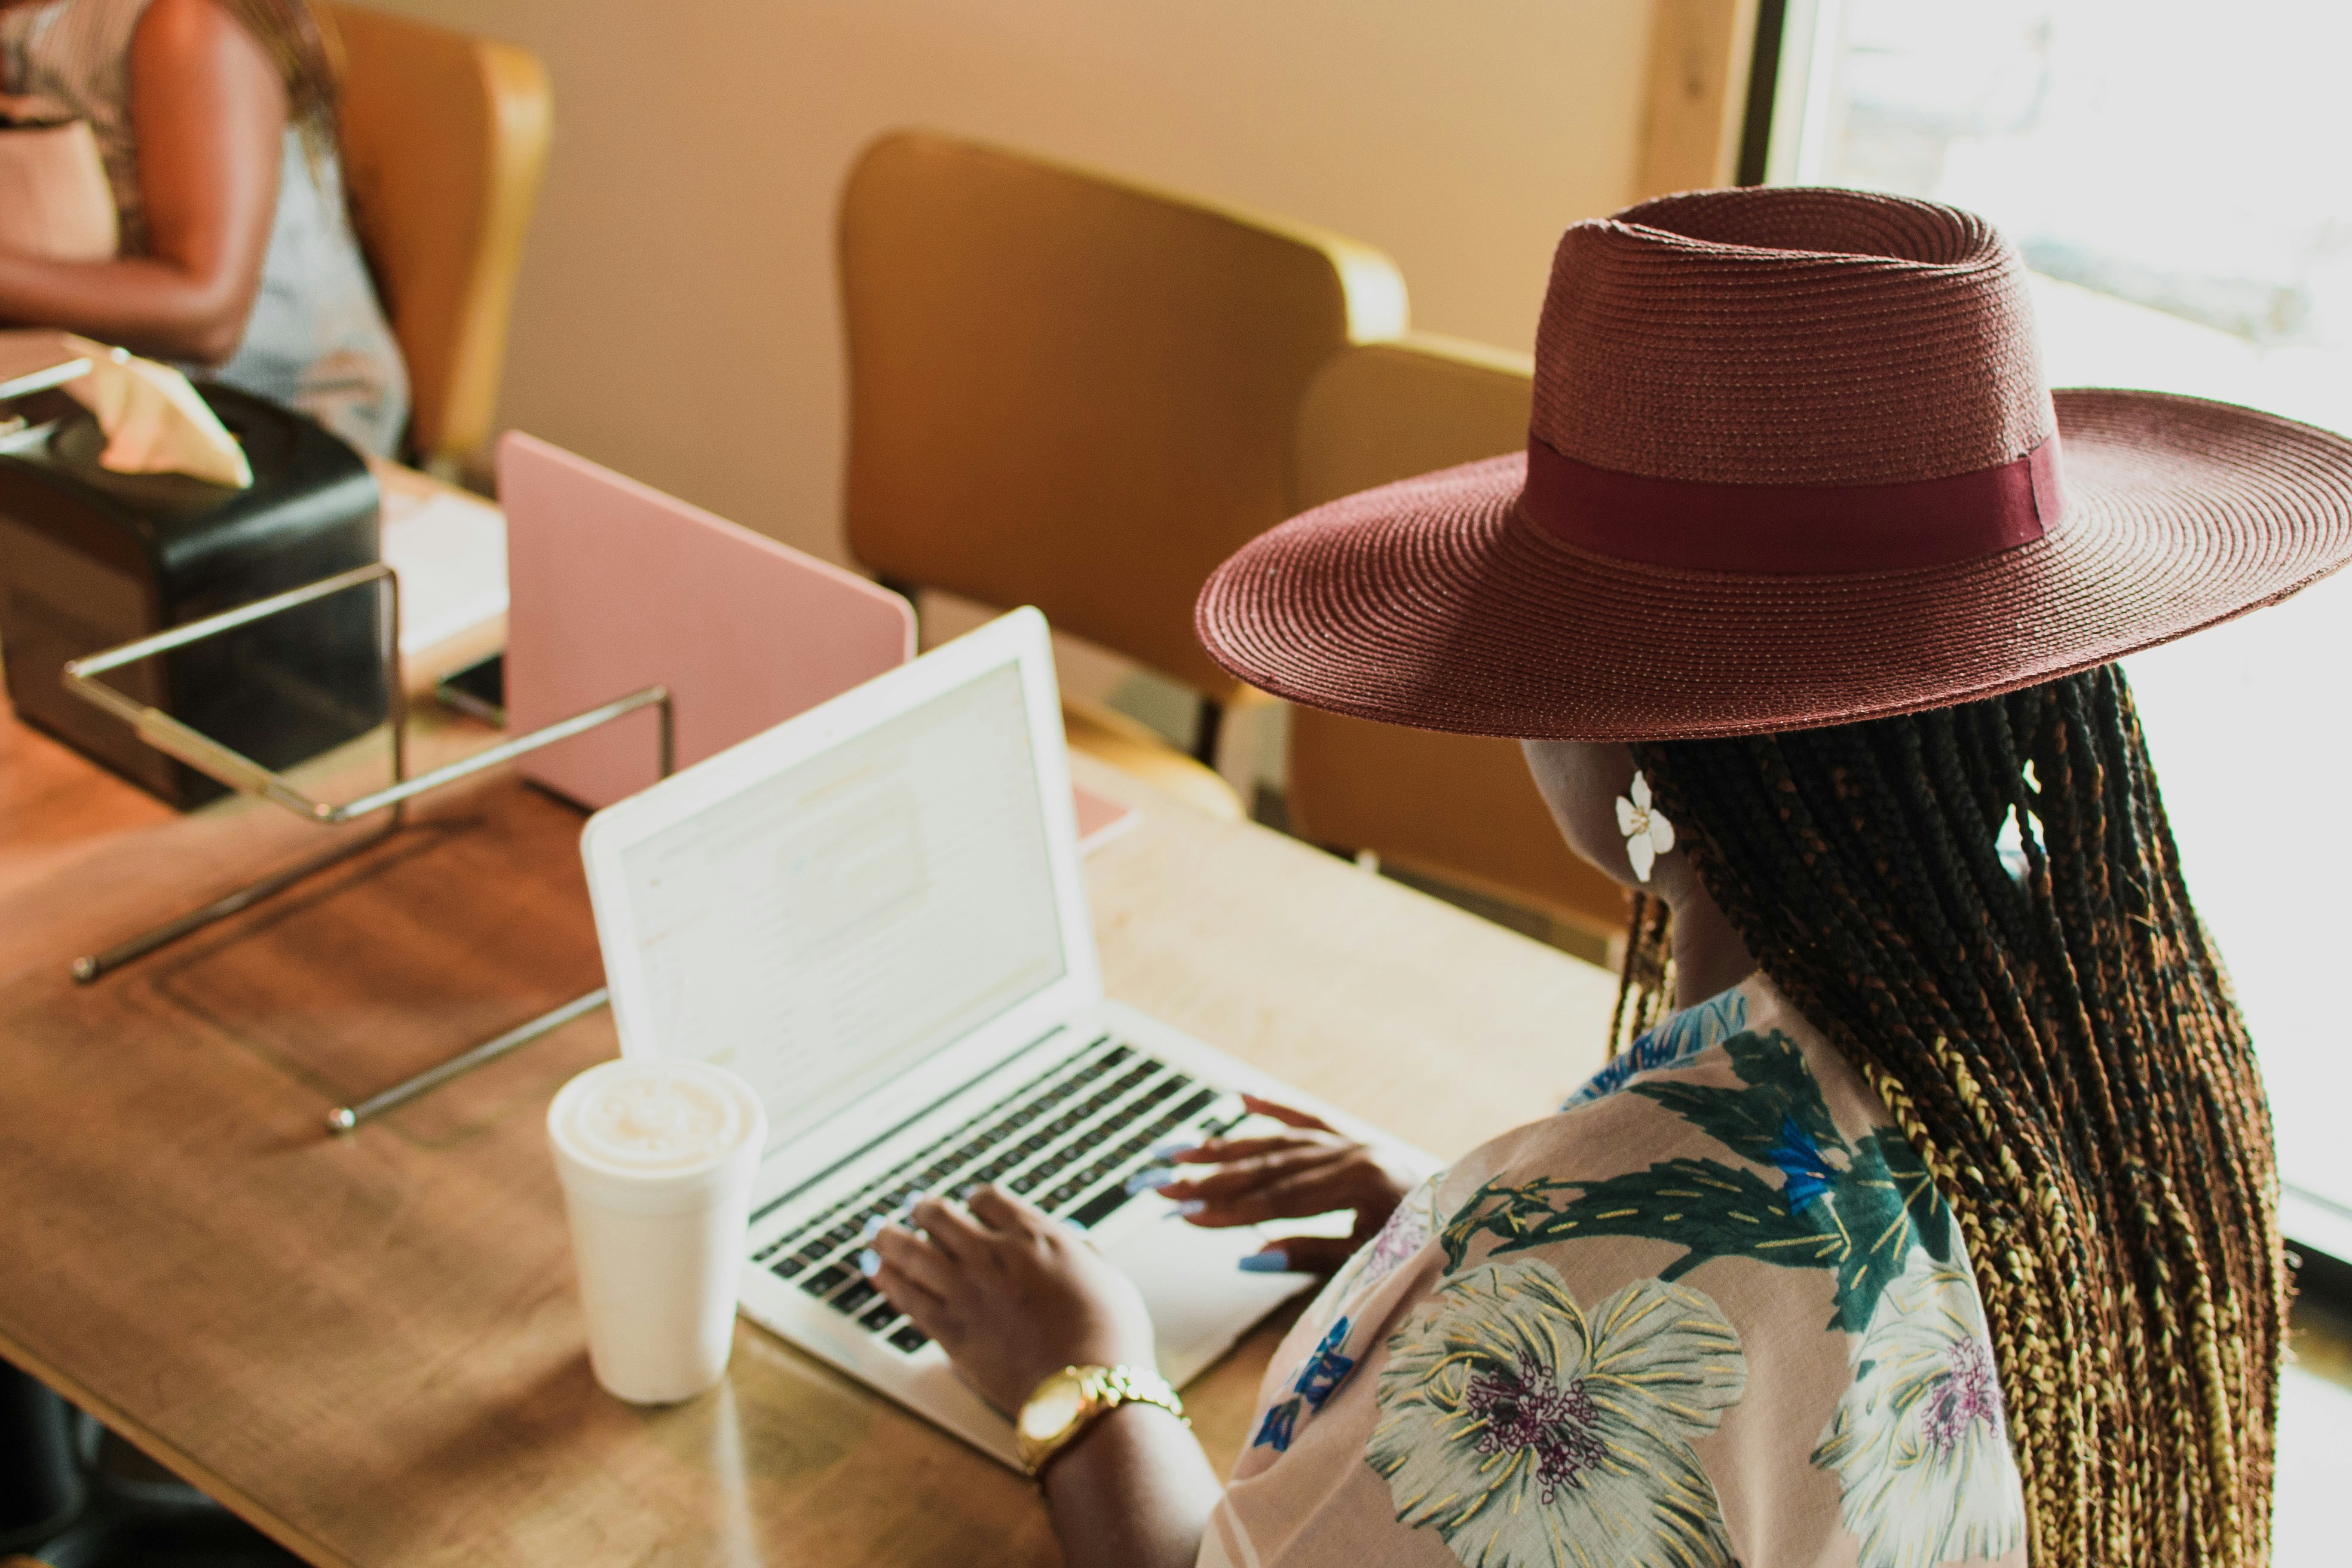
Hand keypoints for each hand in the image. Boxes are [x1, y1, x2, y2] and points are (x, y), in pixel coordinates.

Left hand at [864, 1185, 1157, 1415]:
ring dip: (890, 1238)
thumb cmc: (1109, 1336)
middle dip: (924, 1210)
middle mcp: (993, 1255)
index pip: (989, 1200)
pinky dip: (887, 1280)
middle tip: (916, 1208)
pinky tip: (875, 1271)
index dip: (975, 1201)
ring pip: (912, 1252)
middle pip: (941, 1218)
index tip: (970, 1206)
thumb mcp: (1107, 1278)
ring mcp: (966, 1291)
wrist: (1082, 1388)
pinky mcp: (949, 1329)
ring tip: (877, 1232)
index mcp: (1035, 1236)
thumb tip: (1073, 1242)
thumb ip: (1082, 1255)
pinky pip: (906, 1296)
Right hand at [1152, 1095, 1417, 1272]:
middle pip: (1266, 1167)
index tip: (1181, 1215)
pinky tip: (1241, 1101)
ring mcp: (1353, 1142)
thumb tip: (1249, 1258)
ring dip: (1224, 1147)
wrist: (1473, 1223)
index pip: (1275, 1200)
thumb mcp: (1370, 1262)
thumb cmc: (1423, 1249)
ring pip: (1277, 1142)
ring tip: (1178, 1150)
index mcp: (1358, 1185)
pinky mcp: (1356, 1139)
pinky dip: (1274, 1110)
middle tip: (1158, 1182)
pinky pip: (1308, 1119)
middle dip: (1207, 1178)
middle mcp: (1351, 1154)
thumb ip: (1312, 1256)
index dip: (1226, 1210)